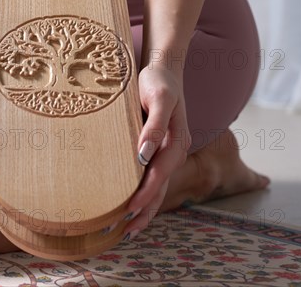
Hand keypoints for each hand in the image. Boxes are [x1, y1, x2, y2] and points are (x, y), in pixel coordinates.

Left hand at [121, 64, 191, 239]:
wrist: (163, 67)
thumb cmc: (158, 80)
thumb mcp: (159, 97)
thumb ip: (155, 125)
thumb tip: (144, 155)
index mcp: (177, 141)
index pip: (160, 174)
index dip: (145, 194)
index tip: (129, 211)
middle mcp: (175, 150)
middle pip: (161, 188)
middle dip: (144, 211)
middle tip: (123, 233)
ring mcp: (167, 151)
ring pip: (157, 186)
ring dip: (144, 209)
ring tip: (126, 230)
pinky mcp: (158, 149)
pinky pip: (152, 177)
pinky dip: (143, 194)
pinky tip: (130, 205)